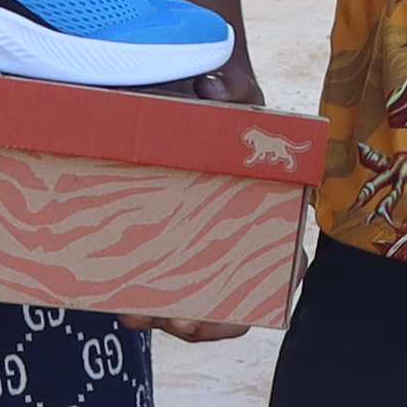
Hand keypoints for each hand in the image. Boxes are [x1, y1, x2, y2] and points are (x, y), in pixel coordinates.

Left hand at [132, 45, 267, 336]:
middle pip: (237, 294)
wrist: (168, 91)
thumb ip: (231, 83)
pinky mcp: (163, 245)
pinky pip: (159, 286)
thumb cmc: (215, 99)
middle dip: (211, 320)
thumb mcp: (231, 88)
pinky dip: (142, 301)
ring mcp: (198, 244)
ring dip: (170, 317)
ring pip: (195, 299)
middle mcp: (236, 234)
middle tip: (180, 323)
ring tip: (138, 316)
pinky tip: (120, 304)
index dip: (271, 288)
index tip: (245, 305)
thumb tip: (212, 86)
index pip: (286, 260)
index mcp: (270, 206)